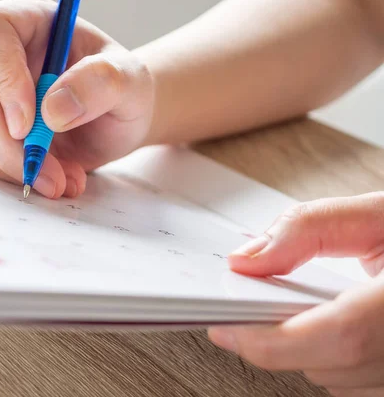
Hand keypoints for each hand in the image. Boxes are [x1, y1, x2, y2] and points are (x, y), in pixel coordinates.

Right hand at [0, 0, 153, 198]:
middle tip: (55, 175)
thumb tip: (52, 110)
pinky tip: (54, 177)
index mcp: (29, 23)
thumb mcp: (130, 81)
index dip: (3, 78)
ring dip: (19, 168)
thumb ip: (101, 83)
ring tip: (66, 178)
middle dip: (11, 147)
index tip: (29, 123)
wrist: (115, 121)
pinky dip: (18, 176)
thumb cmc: (121, 89)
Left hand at [208, 192, 383, 395]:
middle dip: (276, 336)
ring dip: (302, 346)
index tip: (223, 326)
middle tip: (247, 304)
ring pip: (336, 379)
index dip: (272, 338)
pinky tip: (326, 321)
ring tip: (294, 305)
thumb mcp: (377, 214)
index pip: (339, 337)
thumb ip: (307, 230)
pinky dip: (327, 354)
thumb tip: (247, 260)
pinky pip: (354, 382)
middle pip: (327, 364)